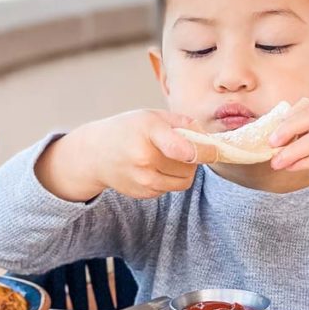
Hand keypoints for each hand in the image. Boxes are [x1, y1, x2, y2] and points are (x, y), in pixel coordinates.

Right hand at [35, 109, 217, 201]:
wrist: (94, 154)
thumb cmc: (127, 130)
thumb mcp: (152, 116)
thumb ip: (184, 123)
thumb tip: (209, 138)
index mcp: (148, 133)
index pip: (182, 149)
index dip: (204, 152)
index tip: (214, 150)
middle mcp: (144, 159)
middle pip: (190, 166)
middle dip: (193, 157)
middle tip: (180, 146)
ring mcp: (143, 180)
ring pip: (184, 180)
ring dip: (184, 170)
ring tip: (168, 156)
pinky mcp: (144, 193)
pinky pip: (171, 188)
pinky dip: (170, 178)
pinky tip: (154, 167)